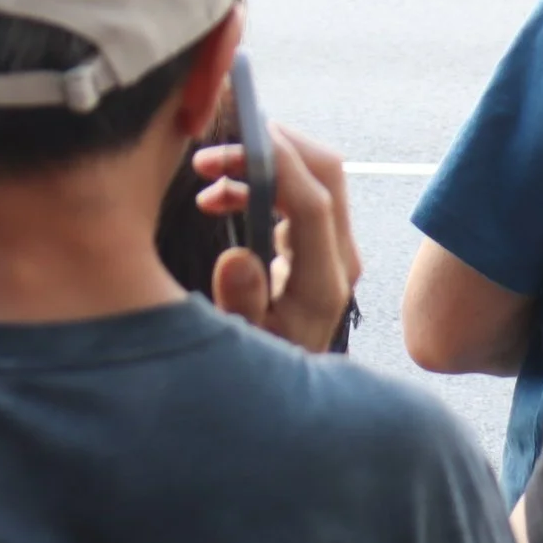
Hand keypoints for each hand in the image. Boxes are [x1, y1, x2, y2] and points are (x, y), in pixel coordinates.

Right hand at [191, 122, 362, 352]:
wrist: (291, 395)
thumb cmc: (262, 367)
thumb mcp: (244, 343)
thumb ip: (241, 302)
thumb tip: (236, 256)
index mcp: (322, 281)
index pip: (312, 203)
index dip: (277, 165)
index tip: (229, 147)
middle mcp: (336, 257)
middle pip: (325, 173)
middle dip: (274, 146)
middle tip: (214, 151)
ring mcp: (330, 248)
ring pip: (312, 176)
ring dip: (262, 161)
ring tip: (206, 173)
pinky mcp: (316, 245)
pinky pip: (296, 193)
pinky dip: (258, 181)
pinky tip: (216, 198)